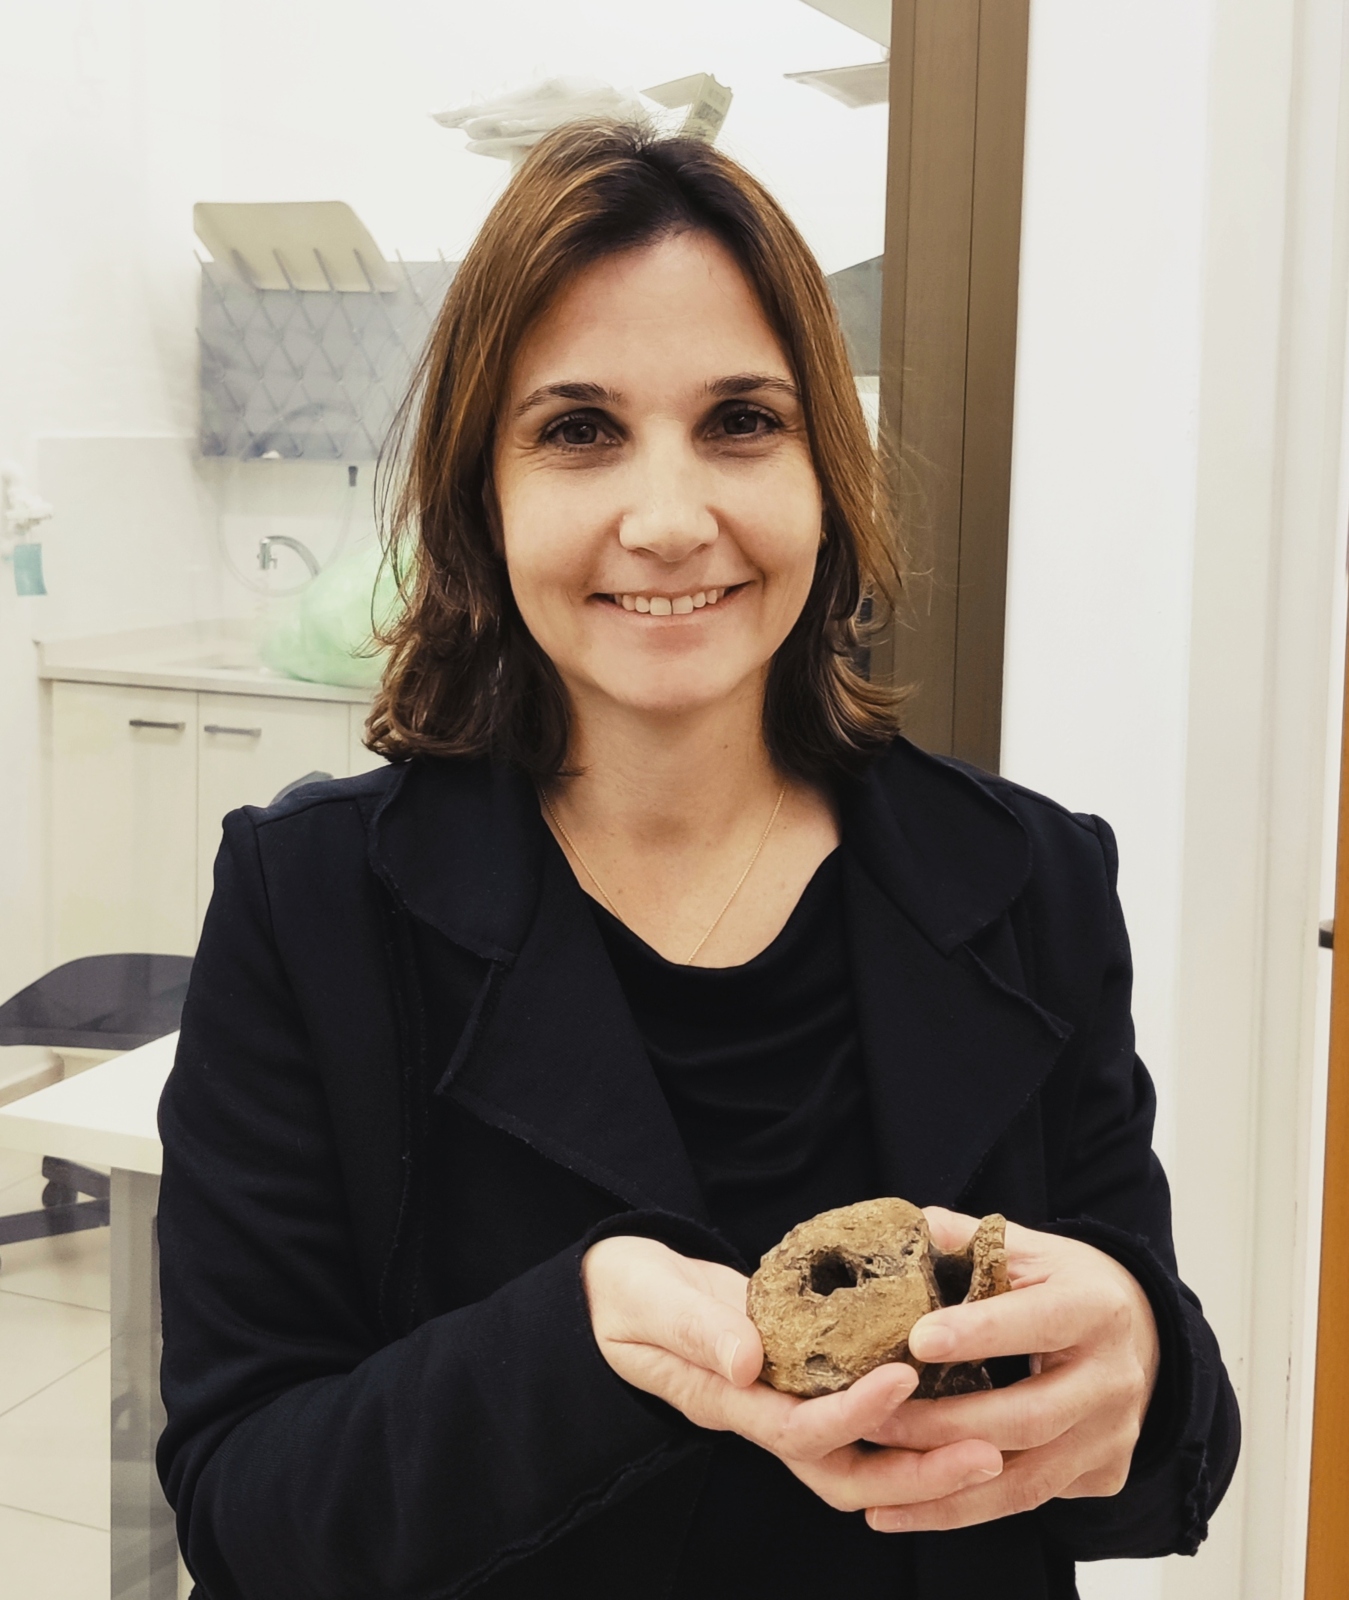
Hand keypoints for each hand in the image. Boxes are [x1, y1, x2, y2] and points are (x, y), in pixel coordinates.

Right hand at [582, 1234, 1002, 1513]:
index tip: (902, 1377)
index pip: (799, 1428)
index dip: (854, 1413)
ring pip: (859, 1456)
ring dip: (923, 1458)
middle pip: (845, 1472)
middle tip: (986, 1450)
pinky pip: (858, 1414)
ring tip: (990, 1439)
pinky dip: (906, 1419)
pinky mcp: (800, 1377)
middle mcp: (764, 1413)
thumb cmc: (628, 1295)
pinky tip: (952, 1392)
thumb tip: (749, 1360)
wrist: (619, 1290)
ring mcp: (784, 1401)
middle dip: (915, 1473)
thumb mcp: (649, 1301)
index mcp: (728, 1401)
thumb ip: (696, 1328)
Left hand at [863, 1207, 1160, 1532]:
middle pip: (1027, 1416)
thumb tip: (902, 1226)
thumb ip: (964, 1237)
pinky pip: (1029, 1499)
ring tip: (878, 1488)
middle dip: (944, 1425)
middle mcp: (1114, 1379)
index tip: (917, 1339)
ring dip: (946, 1485)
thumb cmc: (1063, 1282)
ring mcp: (1113, 1435)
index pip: (1036, 1322)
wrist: (1138, 1330)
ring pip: (1025, 1478)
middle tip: (874, 1422)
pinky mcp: (1103, 1474)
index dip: (978, 1333)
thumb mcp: (1025, 1248)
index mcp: (1095, 1308)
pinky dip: (968, 1506)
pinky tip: (913, 1508)